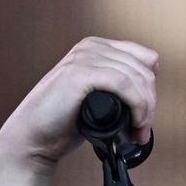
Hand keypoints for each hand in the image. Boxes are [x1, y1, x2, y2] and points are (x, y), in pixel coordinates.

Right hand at [0, 37, 158, 172]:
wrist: (34, 138)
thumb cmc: (66, 122)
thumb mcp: (100, 98)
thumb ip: (119, 88)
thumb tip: (151, 94)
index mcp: (97, 48)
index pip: (146, 59)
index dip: (151, 89)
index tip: (146, 117)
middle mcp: (91, 47)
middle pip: (144, 70)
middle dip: (150, 104)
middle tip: (142, 131)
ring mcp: (83, 58)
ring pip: (137, 77)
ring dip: (146, 110)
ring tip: (138, 133)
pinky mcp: (79, 74)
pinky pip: (123, 83)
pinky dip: (137, 106)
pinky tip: (134, 124)